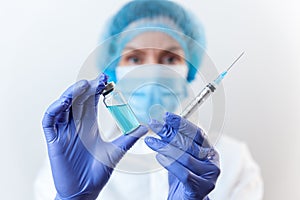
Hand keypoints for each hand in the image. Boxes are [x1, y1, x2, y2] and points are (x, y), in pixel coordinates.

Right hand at [42, 73, 147, 199]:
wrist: (85, 191)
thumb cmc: (98, 172)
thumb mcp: (116, 151)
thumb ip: (129, 138)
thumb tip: (145, 127)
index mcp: (89, 124)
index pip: (90, 101)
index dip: (96, 88)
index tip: (106, 79)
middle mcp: (76, 125)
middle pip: (77, 100)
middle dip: (85, 88)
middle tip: (97, 80)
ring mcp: (64, 131)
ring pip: (63, 106)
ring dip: (70, 94)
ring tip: (82, 86)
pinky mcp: (54, 140)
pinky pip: (49, 121)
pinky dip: (54, 110)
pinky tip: (64, 102)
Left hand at [145, 112, 219, 199]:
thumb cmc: (182, 176)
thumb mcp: (179, 156)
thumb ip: (174, 142)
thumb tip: (162, 124)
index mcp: (209, 151)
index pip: (197, 133)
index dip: (182, 123)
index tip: (166, 116)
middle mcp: (212, 162)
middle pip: (189, 143)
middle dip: (169, 132)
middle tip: (153, 125)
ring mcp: (209, 176)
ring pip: (186, 157)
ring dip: (165, 147)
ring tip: (151, 141)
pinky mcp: (201, 188)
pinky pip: (184, 173)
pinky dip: (170, 164)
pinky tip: (159, 157)